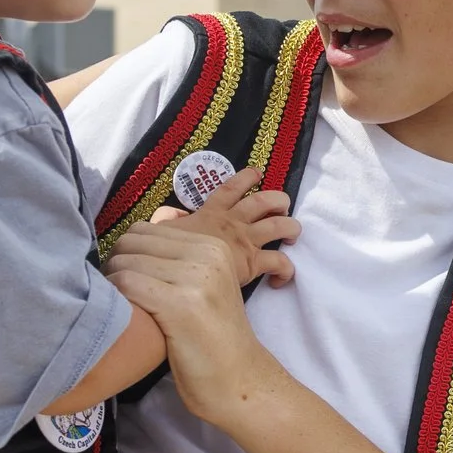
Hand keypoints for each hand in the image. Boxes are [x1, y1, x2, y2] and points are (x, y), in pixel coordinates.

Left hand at [107, 220, 285, 428]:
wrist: (238, 379)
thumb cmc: (211, 338)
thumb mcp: (204, 287)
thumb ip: (176, 261)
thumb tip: (125, 244)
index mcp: (213, 245)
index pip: (144, 229)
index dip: (125, 253)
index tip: (128, 280)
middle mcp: (208, 254)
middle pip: (131, 242)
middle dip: (115, 265)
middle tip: (118, 295)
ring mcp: (196, 278)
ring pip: (125, 262)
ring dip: (112, 285)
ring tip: (122, 308)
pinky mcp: (180, 305)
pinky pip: (127, 284)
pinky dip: (115, 298)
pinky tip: (125, 317)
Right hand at [144, 166, 297, 287]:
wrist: (178, 273)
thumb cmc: (168, 253)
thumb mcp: (161, 231)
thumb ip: (167, 220)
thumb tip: (170, 215)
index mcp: (213, 212)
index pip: (231, 187)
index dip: (246, 177)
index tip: (257, 173)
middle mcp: (234, 222)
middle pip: (265, 201)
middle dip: (279, 200)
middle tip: (282, 207)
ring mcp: (246, 241)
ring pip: (280, 226)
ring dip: (291, 227)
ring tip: (291, 234)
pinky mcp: (253, 263)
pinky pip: (279, 262)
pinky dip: (285, 269)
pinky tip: (278, 279)